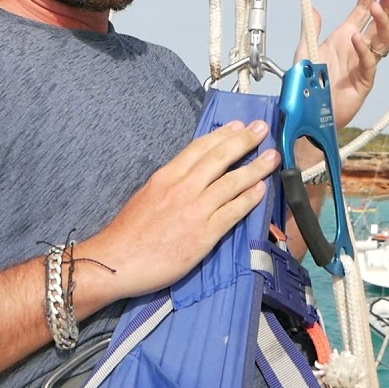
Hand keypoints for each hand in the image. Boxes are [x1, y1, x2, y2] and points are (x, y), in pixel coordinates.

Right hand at [83, 120, 280, 298]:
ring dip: (255, 167)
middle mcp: (182, 188)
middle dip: (244, 140)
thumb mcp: (146, 195)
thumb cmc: (128, 234)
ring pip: (232, 182)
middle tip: (262, 129)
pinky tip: (261, 189)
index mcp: (166, 176)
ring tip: (272, 157)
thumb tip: (189, 177)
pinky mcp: (204, 234)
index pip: (199, 148)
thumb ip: (169, 184)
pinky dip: (249, 199)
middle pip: (220, 157)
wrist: (116, 261)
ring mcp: (195, 210)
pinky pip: (232, 212)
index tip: (238, 126)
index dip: (222, 135)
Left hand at [294, 0, 388, 128]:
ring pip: (383, 39)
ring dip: (382, 22)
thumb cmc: (309, 85)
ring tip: (377, 6)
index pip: (363, 9)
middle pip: (381, 21)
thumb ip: (310, 30)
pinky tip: (355, 38)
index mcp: (346, 36)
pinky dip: (363, 49)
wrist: (310, 114)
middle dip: (387, 2)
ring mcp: (364, 64)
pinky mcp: (364, 82)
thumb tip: (313, 7)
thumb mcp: (305, 51)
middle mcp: (358, 47)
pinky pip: (369, 62)